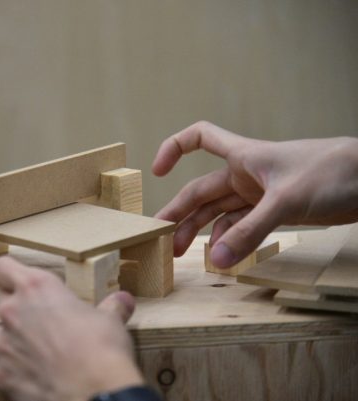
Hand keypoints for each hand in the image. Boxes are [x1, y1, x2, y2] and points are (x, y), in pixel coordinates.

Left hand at [0, 256, 142, 400]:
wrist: (94, 393)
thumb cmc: (102, 351)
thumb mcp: (110, 322)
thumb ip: (111, 308)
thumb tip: (124, 300)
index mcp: (37, 288)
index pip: (2, 266)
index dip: (7, 271)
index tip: (14, 277)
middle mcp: (13, 310)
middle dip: (6, 302)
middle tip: (22, 311)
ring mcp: (2, 342)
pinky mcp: (0, 373)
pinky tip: (0, 364)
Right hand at [153, 121, 357, 267]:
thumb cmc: (331, 173)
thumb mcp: (285, 202)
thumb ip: (250, 232)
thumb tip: (216, 260)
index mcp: (243, 157)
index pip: (199, 137)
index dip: (174, 148)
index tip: (157, 171)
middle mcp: (246, 174)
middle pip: (201, 191)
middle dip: (179, 212)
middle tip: (160, 237)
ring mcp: (259, 194)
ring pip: (218, 212)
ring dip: (200, 230)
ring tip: (182, 253)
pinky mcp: (273, 212)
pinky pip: (241, 225)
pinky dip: (229, 239)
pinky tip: (220, 253)